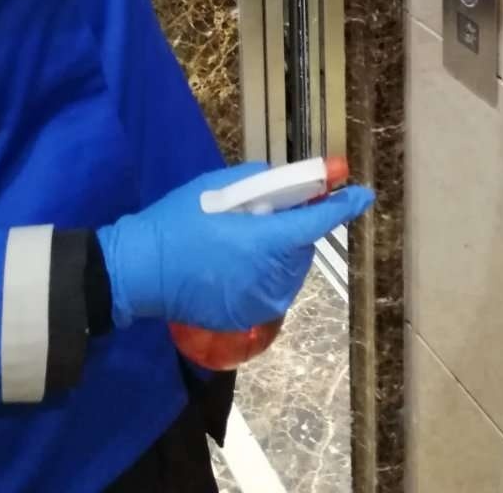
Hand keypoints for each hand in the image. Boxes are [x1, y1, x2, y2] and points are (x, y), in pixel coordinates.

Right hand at [97, 165, 374, 330]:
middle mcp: (270, 277)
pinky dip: (265, 273)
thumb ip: (260, 185)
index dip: (343, 207)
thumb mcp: (217, 188)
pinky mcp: (245, 318)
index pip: (317, 224)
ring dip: (281, 252)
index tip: (363, 194)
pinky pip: (271, 288)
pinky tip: (237, 262)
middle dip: (296, 227)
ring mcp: (258, 302)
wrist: (139, 271)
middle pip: (303, 246)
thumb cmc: (177, 223)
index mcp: (264, 242)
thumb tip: (289, 185)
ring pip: (289, 269)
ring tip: (245, 239)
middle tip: (266, 213)